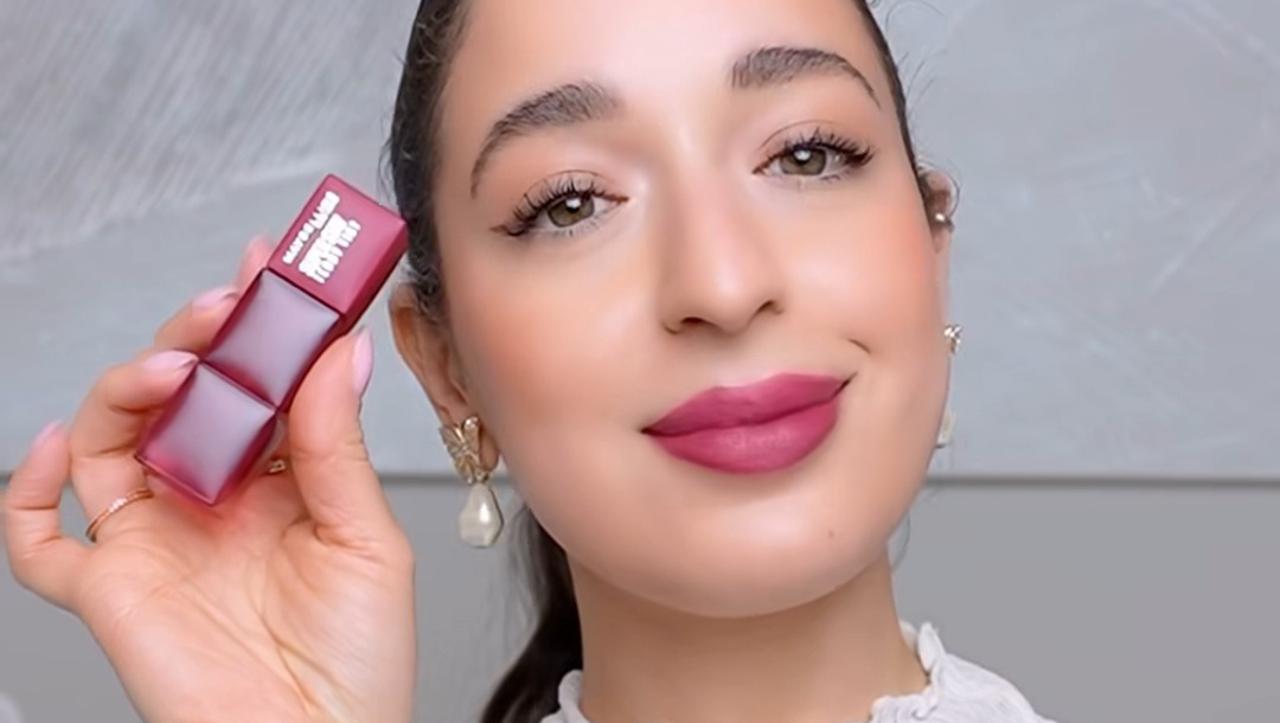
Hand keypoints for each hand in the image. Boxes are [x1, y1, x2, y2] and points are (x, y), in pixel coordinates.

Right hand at [4, 237, 416, 722]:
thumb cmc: (356, 663)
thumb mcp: (365, 539)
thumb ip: (337, 446)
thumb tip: (335, 352)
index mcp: (282, 482)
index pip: (260, 384)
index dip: (261, 325)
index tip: (274, 268)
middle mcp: (214, 500)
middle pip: (181, 396)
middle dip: (198, 337)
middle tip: (227, 307)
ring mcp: (157, 538)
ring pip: (111, 438)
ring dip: (128, 386)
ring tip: (172, 365)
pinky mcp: (111, 587)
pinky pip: (39, 539)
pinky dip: (29, 489)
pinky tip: (60, 444)